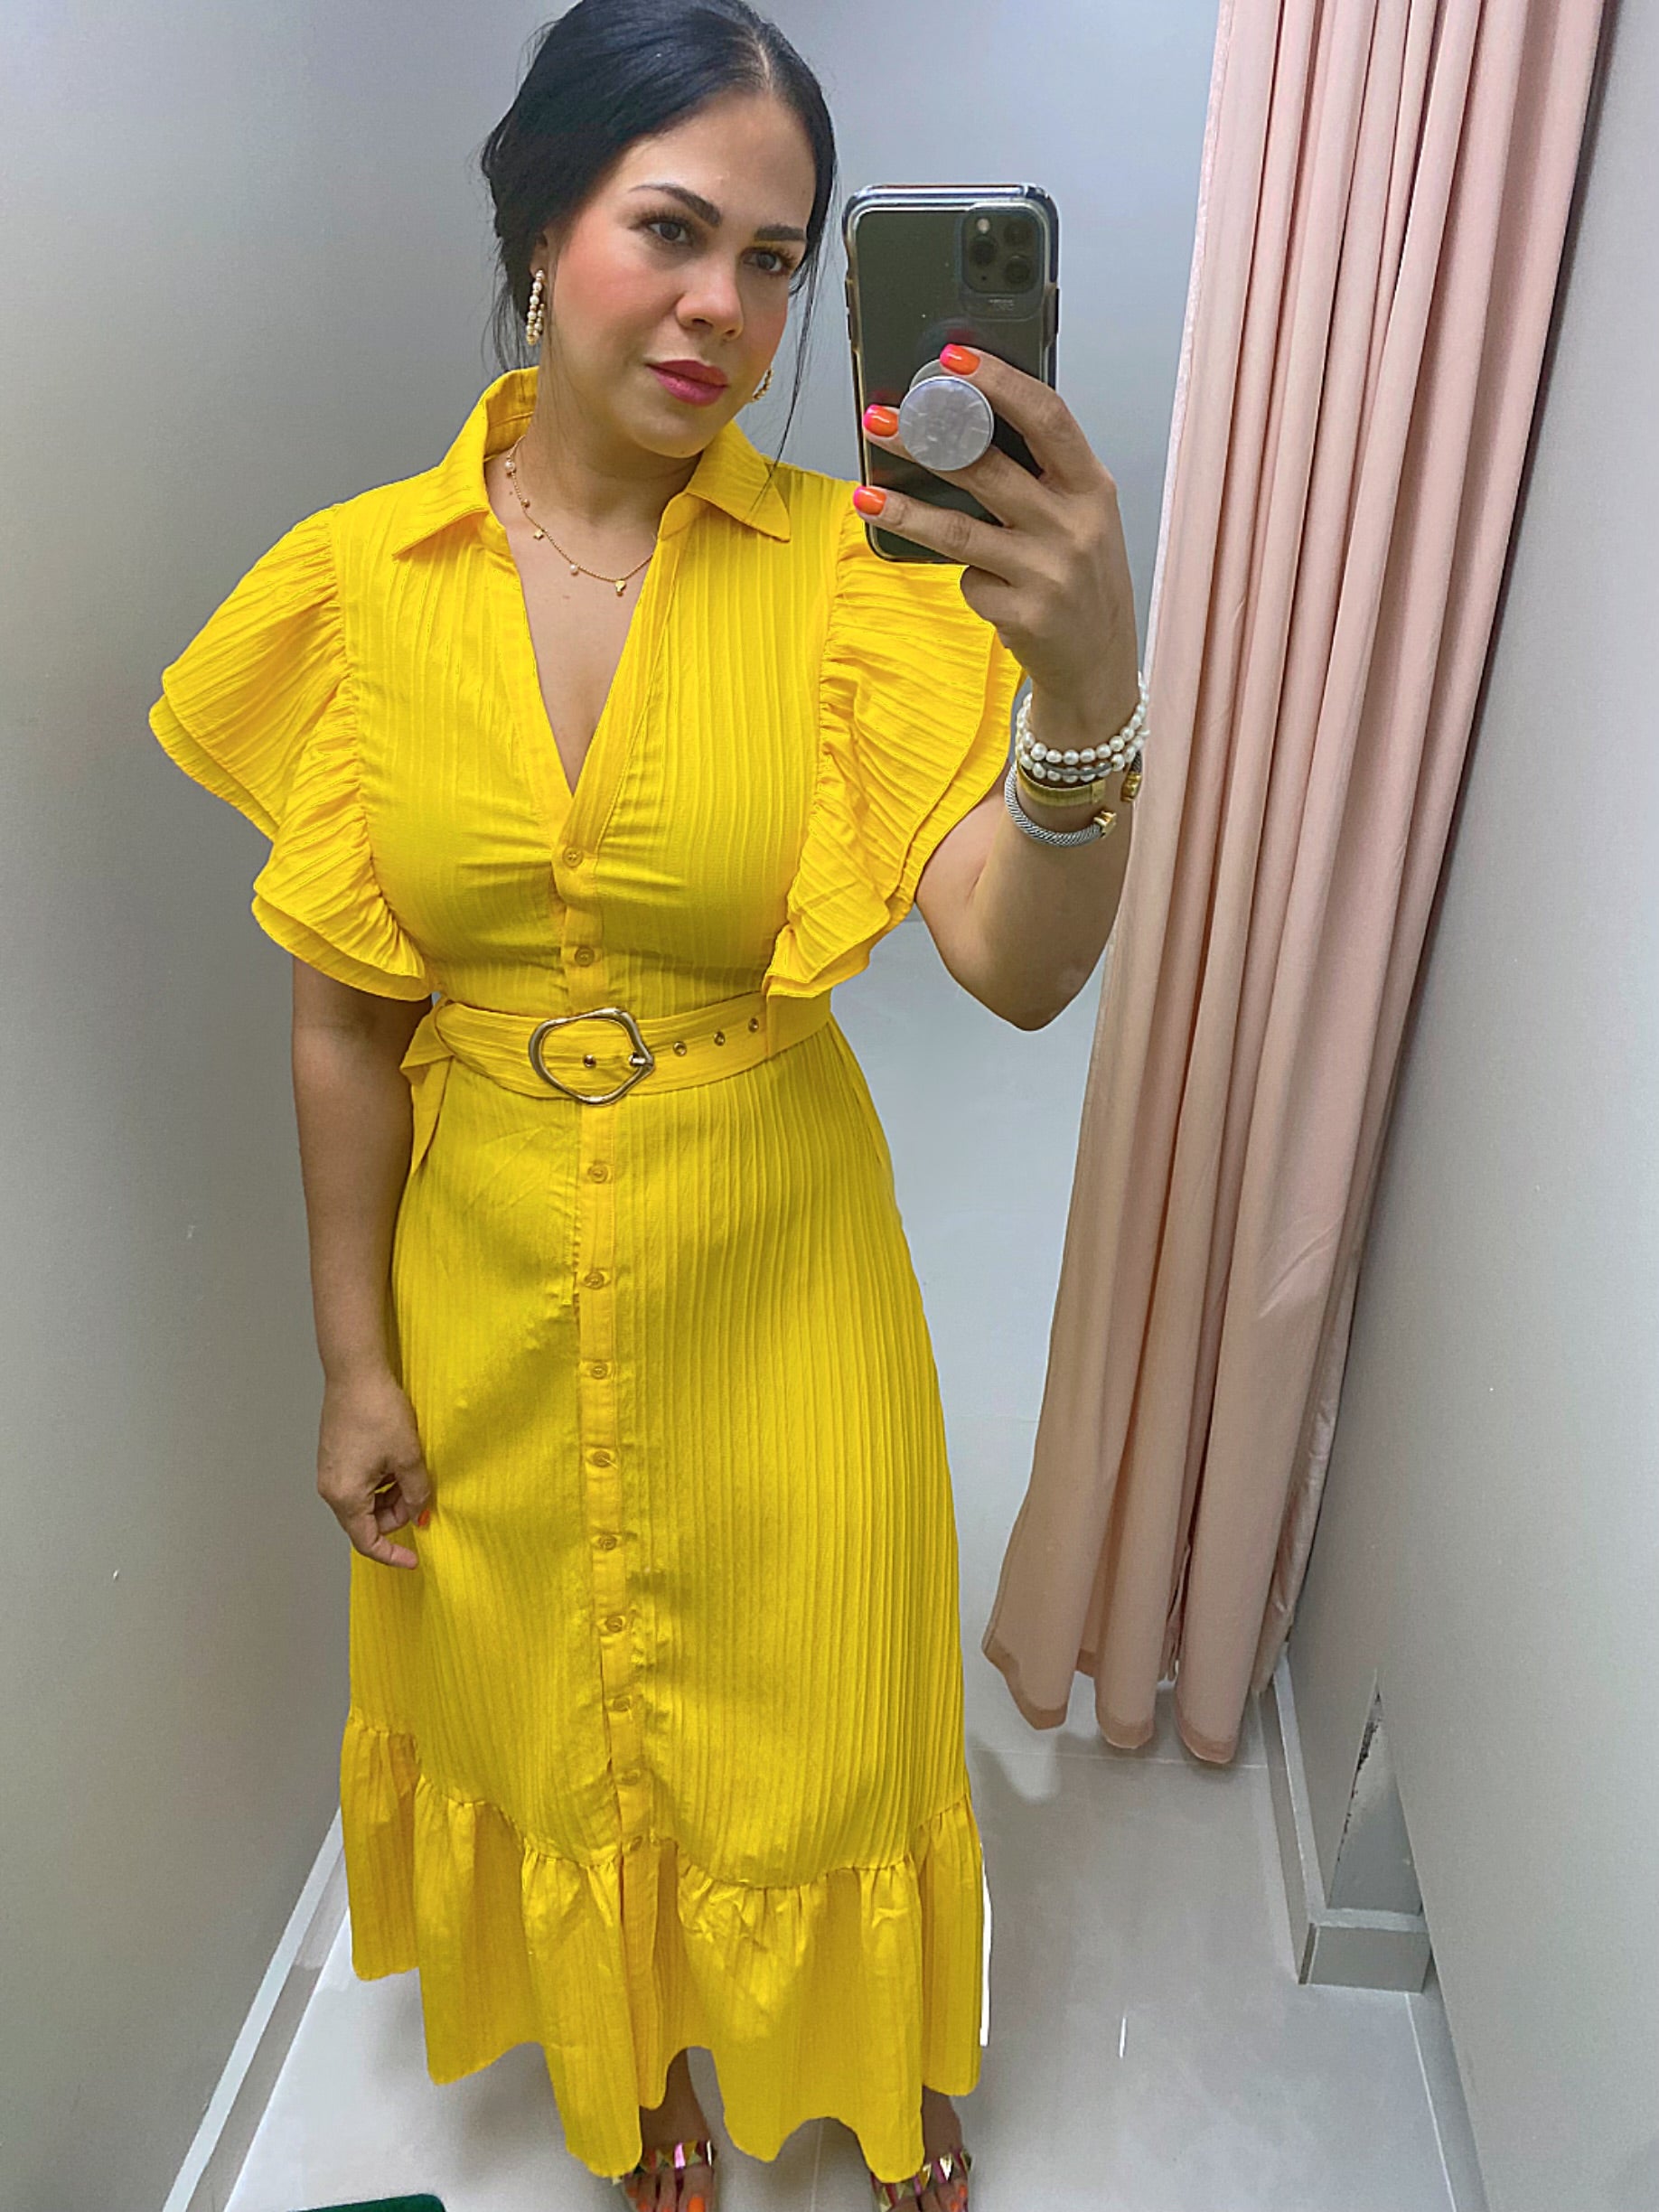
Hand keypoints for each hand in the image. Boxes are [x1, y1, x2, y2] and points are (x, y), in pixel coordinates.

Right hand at [317, 1368, 433, 1569]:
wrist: (355, 1373)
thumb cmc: (377, 1412)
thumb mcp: (407, 1456)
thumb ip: (416, 1491)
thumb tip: (420, 1511)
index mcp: (345, 1496)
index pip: (367, 1541)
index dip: (392, 1554)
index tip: (414, 1560)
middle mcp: (331, 1489)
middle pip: (367, 1521)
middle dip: (397, 1513)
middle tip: (421, 1492)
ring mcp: (330, 1472)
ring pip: (365, 1501)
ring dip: (390, 1495)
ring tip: (409, 1467)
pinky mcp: (334, 1457)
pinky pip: (360, 1483)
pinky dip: (380, 1480)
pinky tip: (396, 1458)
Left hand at [856, 346, 1139, 725]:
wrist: (1100, 665)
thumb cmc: (1081, 580)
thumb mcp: (1080, 519)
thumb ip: (1039, 479)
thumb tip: (963, 429)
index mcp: (1092, 487)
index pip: (1046, 417)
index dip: (999, 382)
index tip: (955, 358)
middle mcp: (1075, 526)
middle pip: (988, 468)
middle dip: (927, 439)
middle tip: (882, 420)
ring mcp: (1050, 573)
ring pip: (959, 531)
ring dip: (906, 511)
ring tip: (867, 494)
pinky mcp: (1024, 615)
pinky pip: (971, 582)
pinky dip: (966, 579)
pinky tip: (984, 587)